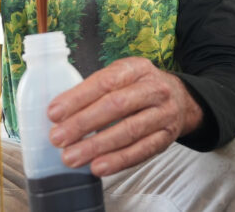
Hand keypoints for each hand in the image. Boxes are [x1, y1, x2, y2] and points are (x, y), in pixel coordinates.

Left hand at [47, 57, 203, 176]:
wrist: (180, 99)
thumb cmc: (138, 89)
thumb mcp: (121, 77)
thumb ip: (94, 90)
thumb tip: (58, 114)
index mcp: (136, 68)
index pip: (105, 82)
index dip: (78, 98)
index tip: (54, 113)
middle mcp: (153, 88)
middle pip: (116, 106)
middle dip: (83, 123)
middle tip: (58, 138)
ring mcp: (164, 113)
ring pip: (129, 131)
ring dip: (97, 146)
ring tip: (72, 157)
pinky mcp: (167, 137)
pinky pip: (141, 151)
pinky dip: (118, 160)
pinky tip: (98, 167)